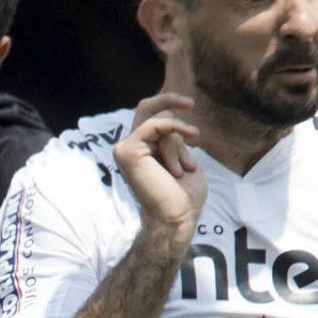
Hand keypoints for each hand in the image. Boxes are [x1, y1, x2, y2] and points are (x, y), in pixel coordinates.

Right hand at [114, 93, 206, 243]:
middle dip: (169, 100)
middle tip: (191, 103)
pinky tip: (180, 159)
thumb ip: (174, 139)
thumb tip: (173, 120)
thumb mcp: (182, 158)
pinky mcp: (127, 151)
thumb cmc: (184, 196)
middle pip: (147, 108)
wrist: (178, 217)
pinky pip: (154, 127)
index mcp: (142, 149)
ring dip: (178, 144)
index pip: (150, 116)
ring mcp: (125, 149)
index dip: (167, 104)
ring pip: (159, 122)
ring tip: (182, 169)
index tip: (191, 105)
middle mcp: (130, 146)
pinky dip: (173, 136)